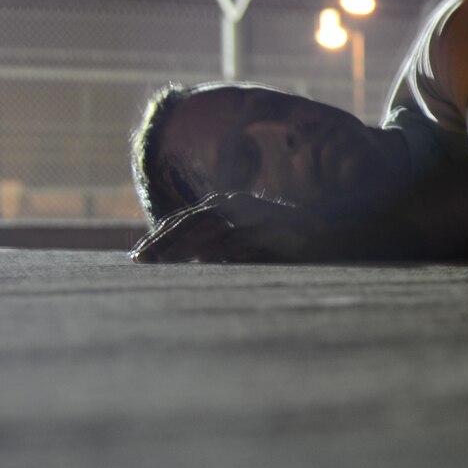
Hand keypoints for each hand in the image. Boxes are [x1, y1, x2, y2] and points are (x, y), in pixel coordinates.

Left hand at [131, 192, 330, 262]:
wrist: (331, 233)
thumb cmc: (284, 243)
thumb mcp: (244, 244)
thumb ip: (219, 248)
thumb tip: (191, 263)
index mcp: (225, 204)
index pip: (182, 220)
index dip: (158, 237)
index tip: (136, 257)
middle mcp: (235, 202)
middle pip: (189, 220)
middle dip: (162, 242)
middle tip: (139, 262)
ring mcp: (253, 213)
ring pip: (208, 226)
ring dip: (182, 245)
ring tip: (161, 263)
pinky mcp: (270, 226)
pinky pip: (239, 237)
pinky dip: (219, 250)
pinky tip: (202, 264)